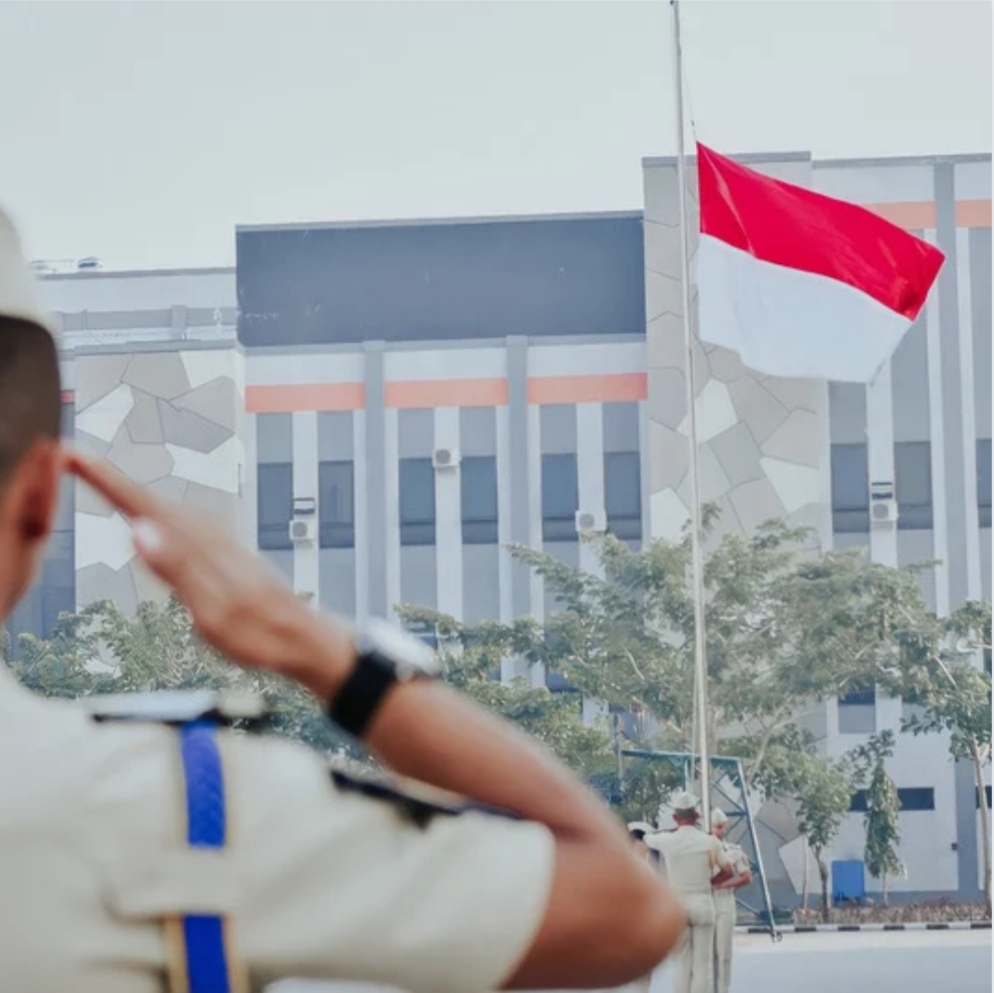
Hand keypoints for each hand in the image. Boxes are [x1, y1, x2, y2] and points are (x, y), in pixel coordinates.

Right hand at [66, 452, 354, 698]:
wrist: (303, 638)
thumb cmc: (261, 632)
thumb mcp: (213, 611)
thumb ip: (177, 569)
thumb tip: (137, 529)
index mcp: (199, 544)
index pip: (141, 504)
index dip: (104, 478)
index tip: (70, 454)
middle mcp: (209, 534)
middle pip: (147, 499)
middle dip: (107, 478)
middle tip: (67, 458)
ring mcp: (217, 541)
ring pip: (162, 508)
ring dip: (127, 492)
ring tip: (95, 477)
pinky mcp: (221, 552)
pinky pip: (177, 523)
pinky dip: (152, 512)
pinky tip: (147, 516)